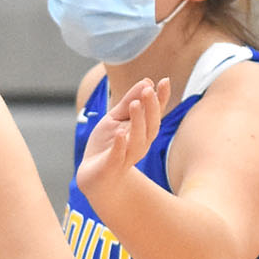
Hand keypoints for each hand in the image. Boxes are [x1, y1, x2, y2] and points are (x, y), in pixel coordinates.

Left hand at [76, 76, 170, 202]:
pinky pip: (118, 156)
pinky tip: (120, 134)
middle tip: (148, 89)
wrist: (93, 177)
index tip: (164, 81)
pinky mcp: (111, 166)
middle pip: (150, 125)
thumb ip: (128, 101)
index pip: (155, 113)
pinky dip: (120, 145)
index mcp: (142, 131)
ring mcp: (127, 156)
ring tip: (135, 104)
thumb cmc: (107, 145)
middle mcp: (140, 144)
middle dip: (151, 107)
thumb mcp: (115, 119)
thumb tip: (146, 81)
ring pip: (137, 140)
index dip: (161, 98)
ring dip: (138, 122)